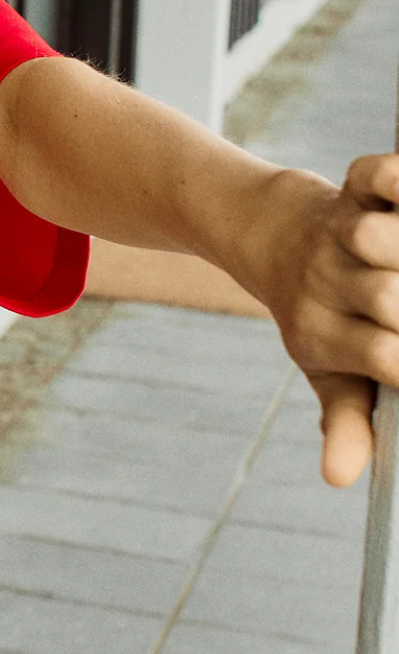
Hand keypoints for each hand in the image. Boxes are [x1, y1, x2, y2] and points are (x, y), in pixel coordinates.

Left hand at [256, 154, 398, 488]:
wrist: (266, 233)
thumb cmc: (318, 312)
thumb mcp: (326, 368)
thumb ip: (346, 419)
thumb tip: (340, 478)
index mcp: (322, 336)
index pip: (386, 360)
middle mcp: (326, 284)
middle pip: (390, 300)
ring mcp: (339, 233)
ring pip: (373, 239)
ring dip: (398, 246)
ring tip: (398, 261)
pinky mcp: (353, 188)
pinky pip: (377, 175)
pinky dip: (395, 176)